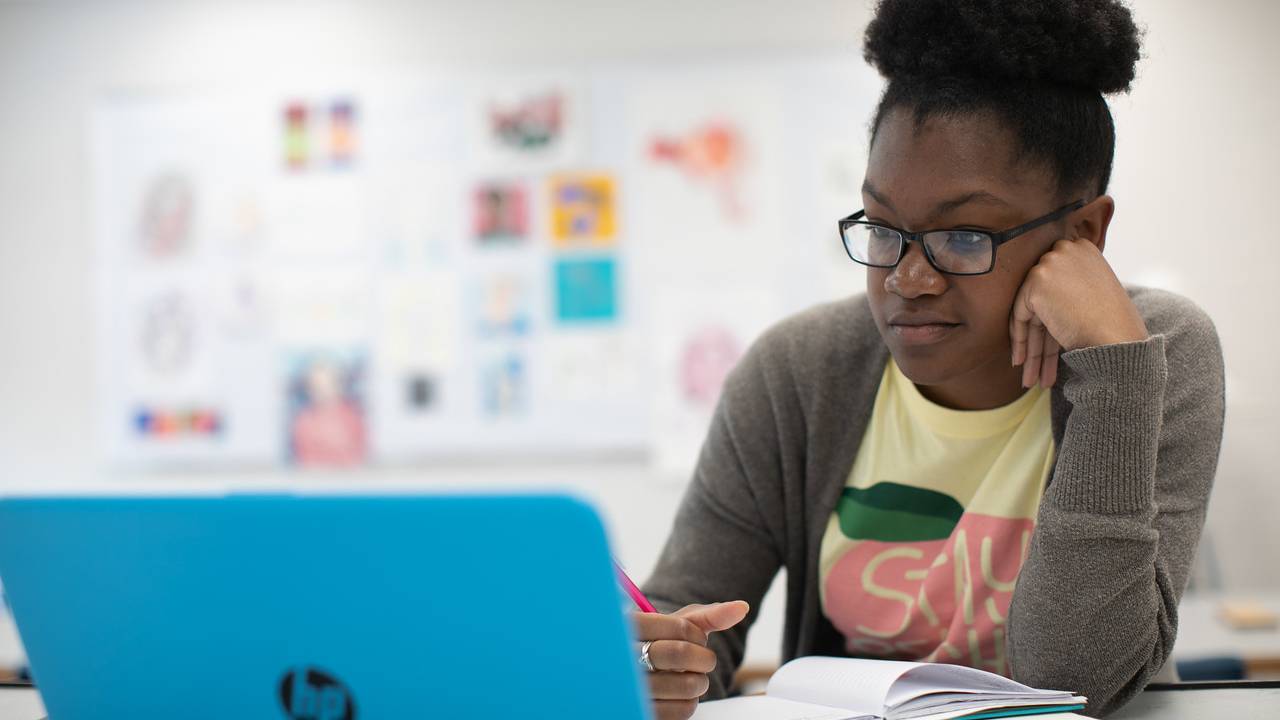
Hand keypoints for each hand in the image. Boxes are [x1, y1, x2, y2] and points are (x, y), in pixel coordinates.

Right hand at [633, 600, 749, 719]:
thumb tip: (741, 608)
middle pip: (681, 654)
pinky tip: (679, 694)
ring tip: (690, 677)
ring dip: (700, 681)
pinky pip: (684, 709)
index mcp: (630, 626)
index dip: (698, 635)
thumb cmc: (662, 643)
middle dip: (704, 658)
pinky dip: (691, 701)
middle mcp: (624, 656)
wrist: (639, 674)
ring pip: (687, 684)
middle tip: (702, 660)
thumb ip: (709, 615)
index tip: (696, 639)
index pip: (679, 626)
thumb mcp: (679, 624)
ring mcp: (631, 687)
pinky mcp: (643, 712)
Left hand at [1010, 237, 1147, 388]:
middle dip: (1040, 337)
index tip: (1047, 340)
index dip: (1051, 315)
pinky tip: (1021, 365)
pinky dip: (1020, 341)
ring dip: (1031, 347)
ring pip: (1031, 310)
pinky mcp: (1036, 283)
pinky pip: (1019, 315)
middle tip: (1035, 365)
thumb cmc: (1115, 324)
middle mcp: (1065, 249)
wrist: (1118, 338)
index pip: (1057, 284)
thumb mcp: (1094, 292)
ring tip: (1030, 377)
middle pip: (1044, 299)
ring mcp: (1049, 264)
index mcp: (1083, 249)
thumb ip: (1071, 287)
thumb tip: (1047, 299)